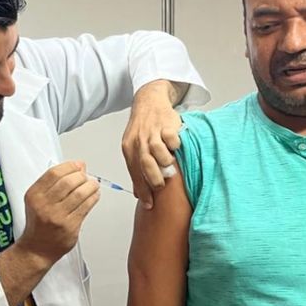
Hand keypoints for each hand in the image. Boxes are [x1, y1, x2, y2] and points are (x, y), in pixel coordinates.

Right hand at [16, 161, 99, 262]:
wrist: (37, 249)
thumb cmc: (39, 223)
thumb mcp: (38, 199)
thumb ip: (55, 182)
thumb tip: (79, 166)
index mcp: (34, 195)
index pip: (54, 173)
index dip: (70, 166)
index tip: (78, 165)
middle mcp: (44, 205)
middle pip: (68, 182)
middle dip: (81, 176)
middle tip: (85, 177)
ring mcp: (57, 217)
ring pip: (80, 193)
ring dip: (90, 186)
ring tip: (93, 185)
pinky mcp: (70, 227)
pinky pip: (86, 207)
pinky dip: (93, 197)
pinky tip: (94, 195)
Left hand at [121, 82, 183, 208]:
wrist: (149, 101)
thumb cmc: (142, 128)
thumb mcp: (134, 146)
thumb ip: (136, 168)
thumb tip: (139, 194)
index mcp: (129, 147)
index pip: (134, 173)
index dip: (142, 190)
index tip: (149, 204)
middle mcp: (139, 140)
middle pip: (145, 164)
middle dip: (154, 179)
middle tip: (161, 187)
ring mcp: (153, 131)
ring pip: (158, 152)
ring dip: (165, 162)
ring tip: (170, 166)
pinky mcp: (166, 124)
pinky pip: (171, 139)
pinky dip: (175, 146)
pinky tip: (176, 148)